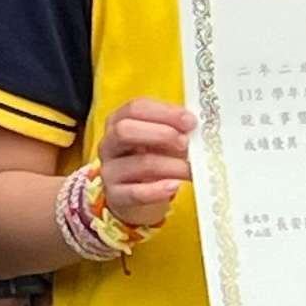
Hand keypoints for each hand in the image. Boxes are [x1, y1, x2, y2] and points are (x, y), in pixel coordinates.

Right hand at [97, 99, 196, 237]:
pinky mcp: (116, 196)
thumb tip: (195, 126)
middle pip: (125, 130)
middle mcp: (109, 144)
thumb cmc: (152, 160)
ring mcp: (110, 170)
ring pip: (138, 163)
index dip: (164, 112)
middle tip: (186, 144)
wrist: (136, 196)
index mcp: (118, 121)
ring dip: (171, 165)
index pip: (136, 108)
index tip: (190, 121)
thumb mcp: (159, 141)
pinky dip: (158, 190)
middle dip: (161, 134)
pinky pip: (136, 192)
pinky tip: (175, 186)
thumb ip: (174, 130)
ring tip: (191, 170)